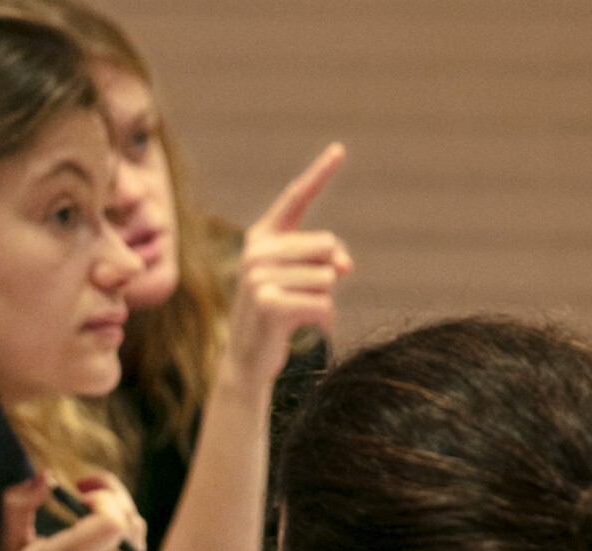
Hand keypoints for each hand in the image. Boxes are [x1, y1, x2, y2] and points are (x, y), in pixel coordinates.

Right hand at [0, 473, 147, 550]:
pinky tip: (99, 543)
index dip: (105, 498)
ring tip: (91, 515)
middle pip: (129, 523)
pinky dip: (125, 539)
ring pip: (139, 536)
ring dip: (119, 516)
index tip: (80, 495)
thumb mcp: (4, 544)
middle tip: (88, 493)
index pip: (113, 523)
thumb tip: (47, 476)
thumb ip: (19, 503)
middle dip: (112, 498)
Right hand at [224, 142, 353, 388]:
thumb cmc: (277, 315)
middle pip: (327, 246)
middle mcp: (256, 251)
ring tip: (299, 315)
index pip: (296, 198)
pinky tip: (306, 329)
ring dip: (325, 302)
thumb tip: (344, 266)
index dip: (319, 173)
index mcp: (262, 237)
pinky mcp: (269, 304)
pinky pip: (324, 304)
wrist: (247, 360)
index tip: (340, 149)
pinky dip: (325, 321)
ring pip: (328, 278)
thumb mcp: (302, 281)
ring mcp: (259, 277)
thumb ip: (326, 261)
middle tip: (304, 296)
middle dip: (329, 274)